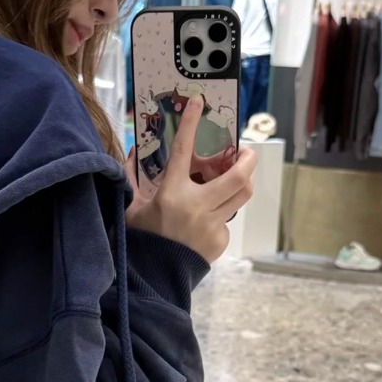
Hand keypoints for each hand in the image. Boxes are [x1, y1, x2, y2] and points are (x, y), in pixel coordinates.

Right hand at [128, 97, 255, 263]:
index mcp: (171, 194)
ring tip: (235, 177)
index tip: (199, 102)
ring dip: (243, 181)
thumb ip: (133, 180)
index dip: (190, 123)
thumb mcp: (132, 208)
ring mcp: (212, 224)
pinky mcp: (220, 240)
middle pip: (238, 176)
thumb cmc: (142, 241)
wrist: (154, 278)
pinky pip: (227, 219)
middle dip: (248, 158)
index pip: (183, 150)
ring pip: (242, 195)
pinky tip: (204, 223)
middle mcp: (196, 206)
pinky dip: (219, 215)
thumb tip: (133, 152)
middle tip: (245, 151)